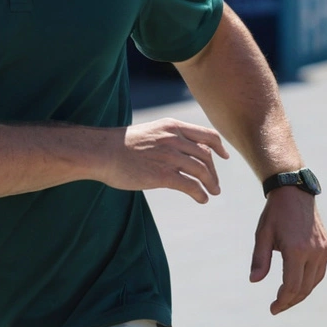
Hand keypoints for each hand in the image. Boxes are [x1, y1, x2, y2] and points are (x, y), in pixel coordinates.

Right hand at [101, 118, 229, 203]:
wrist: (102, 152)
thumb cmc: (122, 144)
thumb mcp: (151, 132)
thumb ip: (169, 138)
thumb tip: (183, 152)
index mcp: (172, 127)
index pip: (207, 135)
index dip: (219, 147)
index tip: (224, 156)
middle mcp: (174, 139)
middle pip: (206, 155)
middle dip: (214, 172)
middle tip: (215, 184)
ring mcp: (169, 157)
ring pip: (202, 171)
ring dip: (211, 184)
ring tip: (211, 193)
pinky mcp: (163, 175)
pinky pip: (191, 186)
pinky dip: (200, 194)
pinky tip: (201, 199)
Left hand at [250, 188, 326, 313]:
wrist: (294, 192)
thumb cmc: (275, 213)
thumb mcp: (262, 234)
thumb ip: (259, 259)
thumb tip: (254, 281)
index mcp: (296, 249)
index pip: (292, 286)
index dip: (282, 301)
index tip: (273, 308)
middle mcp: (314, 252)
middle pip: (304, 288)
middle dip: (290, 301)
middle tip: (277, 307)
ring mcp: (323, 250)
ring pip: (314, 282)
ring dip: (300, 294)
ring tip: (286, 299)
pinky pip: (319, 272)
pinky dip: (309, 282)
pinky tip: (298, 286)